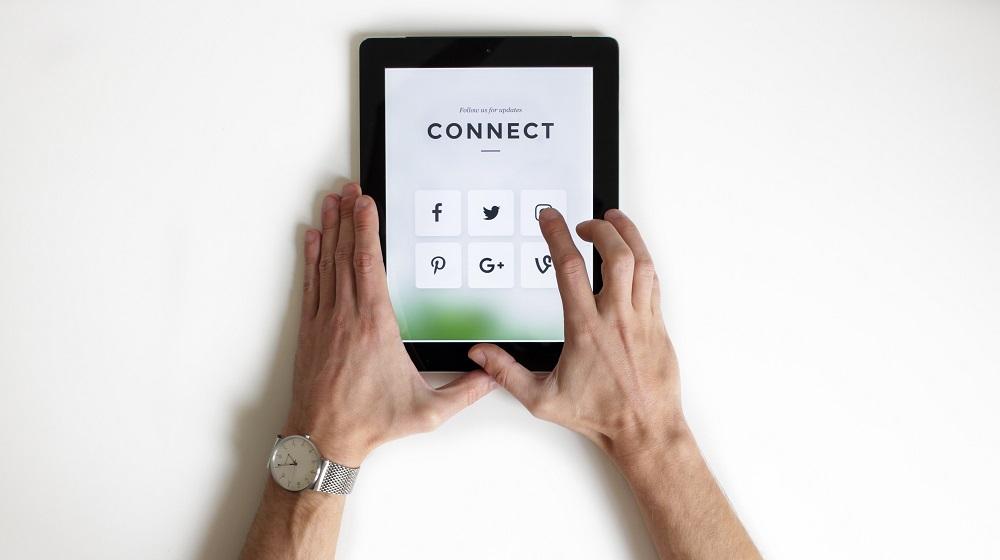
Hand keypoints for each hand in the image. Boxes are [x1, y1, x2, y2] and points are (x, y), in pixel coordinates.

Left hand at [284, 183, 495, 465]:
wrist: (323, 437)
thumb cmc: (370, 422)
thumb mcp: (427, 412)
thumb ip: (464, 392)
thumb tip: (492, 375)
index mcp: (376, 326)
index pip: (370, 265)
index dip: (367, 229)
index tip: (366, 204)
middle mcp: (347, 317)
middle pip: (347, 254)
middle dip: (348, 218)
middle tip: (348, 190)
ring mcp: (326, 321)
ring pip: (327, 263)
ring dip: (330, 230)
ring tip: (331, 202)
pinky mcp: (312, 331)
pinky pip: (312, 284)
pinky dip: (312, 258)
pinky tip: (313, 239)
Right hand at [469, 208, 683, 458]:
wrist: (644, 430)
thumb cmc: (598, 415)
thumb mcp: (542, 398)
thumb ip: (507, 373)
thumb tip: (480, 354)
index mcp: (585, 328)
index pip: (569, 268)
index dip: (557, 236)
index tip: (549, 218)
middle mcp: (615, 317)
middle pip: (614, 254)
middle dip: (600, 228)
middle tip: (585, 223)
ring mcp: (641, 318)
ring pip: (641, 262)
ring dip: (628, 235)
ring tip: (614, 221)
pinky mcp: (658, 325)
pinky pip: (654, 281)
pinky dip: (643, 260)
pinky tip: (634, 255)